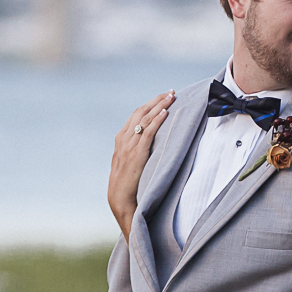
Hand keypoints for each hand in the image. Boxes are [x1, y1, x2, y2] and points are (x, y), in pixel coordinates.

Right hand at [108, 92, 175, 236]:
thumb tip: (149, 141)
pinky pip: (147, 133)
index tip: (163, 97)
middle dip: (156, 100)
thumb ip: (135, 149)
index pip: (136, 115)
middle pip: (141, 112)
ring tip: (171, 97)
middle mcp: (123, 139)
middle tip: (171, 92)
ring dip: (159, 106)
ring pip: (145, 119)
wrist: (120, 198)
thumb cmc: (127, 183)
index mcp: (120, 139)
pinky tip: (165, 113)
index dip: (150, 104)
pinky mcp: (136, 154)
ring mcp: (129, 146)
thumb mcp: (128, 161)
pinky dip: (157, 121)